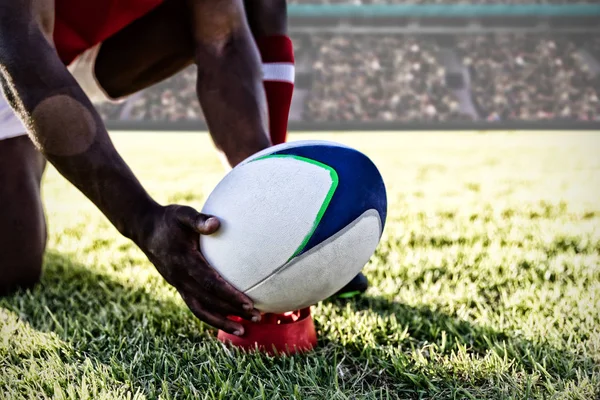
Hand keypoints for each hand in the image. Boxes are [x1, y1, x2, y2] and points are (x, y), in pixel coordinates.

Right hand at [139, 205, 259, 334]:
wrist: (145, 230)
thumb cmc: (168, 219)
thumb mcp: (182, 214)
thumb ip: (198, 219)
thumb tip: (217, 223)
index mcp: (184, 261)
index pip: (210, 283)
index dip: (229, 294)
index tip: (248, 302)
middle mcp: (181, 278)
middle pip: (210, 301)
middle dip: (233, 311)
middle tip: (257, 318)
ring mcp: (179, 285)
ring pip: (202, 310)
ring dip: (223, 322)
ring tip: (244, 330)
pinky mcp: (180, 287)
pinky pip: (196, 307)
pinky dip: (212, 317)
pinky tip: (229, 321)